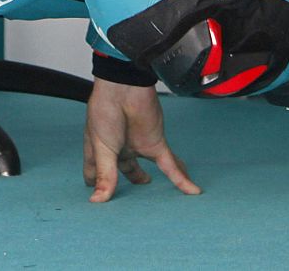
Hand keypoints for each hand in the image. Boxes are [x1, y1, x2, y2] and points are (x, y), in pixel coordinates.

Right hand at [83, 77, 201, 202]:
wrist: (124, 87)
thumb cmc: (105, 111)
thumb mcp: (101, 147)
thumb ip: (105, 174)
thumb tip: (98, 200)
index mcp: (100, 148)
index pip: (96, 171)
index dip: (96, 184)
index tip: (100, 200)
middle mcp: (119, 149)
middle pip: (124, 171)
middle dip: (127, 183)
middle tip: (131, 202)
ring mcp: (138, 146)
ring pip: (147, 169)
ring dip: (150, 181)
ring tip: (158, 198)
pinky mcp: (156, 144)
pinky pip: (171, 166)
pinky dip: (182, 179)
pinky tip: (192, 191)